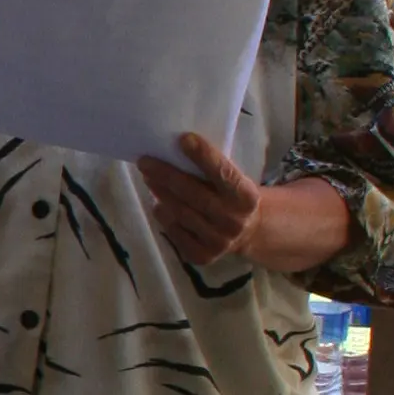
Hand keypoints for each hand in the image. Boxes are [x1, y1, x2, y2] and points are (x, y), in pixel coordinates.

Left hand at [138, 130, 265, 265]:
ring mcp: (218, 241)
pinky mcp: (202, 255)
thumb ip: (215, 169)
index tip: (183, 139)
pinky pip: (175, 231)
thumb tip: (176, 149)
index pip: (223, 173)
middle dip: (166, 174)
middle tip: (145, 161)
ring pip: (180, 213)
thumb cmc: (232, 196)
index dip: (203, 156)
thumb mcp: (235, 181)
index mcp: (246, 196)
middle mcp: (233, 220)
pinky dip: (164, 215)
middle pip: (193, 194)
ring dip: (160, 193)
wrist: (247, 231)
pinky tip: (158, 203)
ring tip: (148, 178)